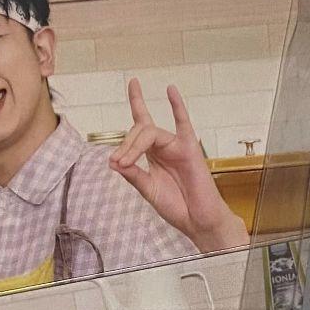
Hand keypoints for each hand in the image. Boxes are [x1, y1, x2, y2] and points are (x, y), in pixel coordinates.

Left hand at [109, 78, 247, 252]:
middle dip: (126, 145)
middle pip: (139, 131)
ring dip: (134, 144)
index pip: (138, 130)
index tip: (120, 128)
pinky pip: (183, 123)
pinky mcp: (189, 148)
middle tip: (119, 162)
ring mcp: (176, 145)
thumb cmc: (177, 206)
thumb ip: (133, 175)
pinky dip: (177, 106)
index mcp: (153, 155)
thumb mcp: (148, 190)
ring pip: (151, 132)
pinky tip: (170, 90)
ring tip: (126, 160)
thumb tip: (113, 161)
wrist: (197, 220)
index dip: (131, 113)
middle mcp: (163, 147)